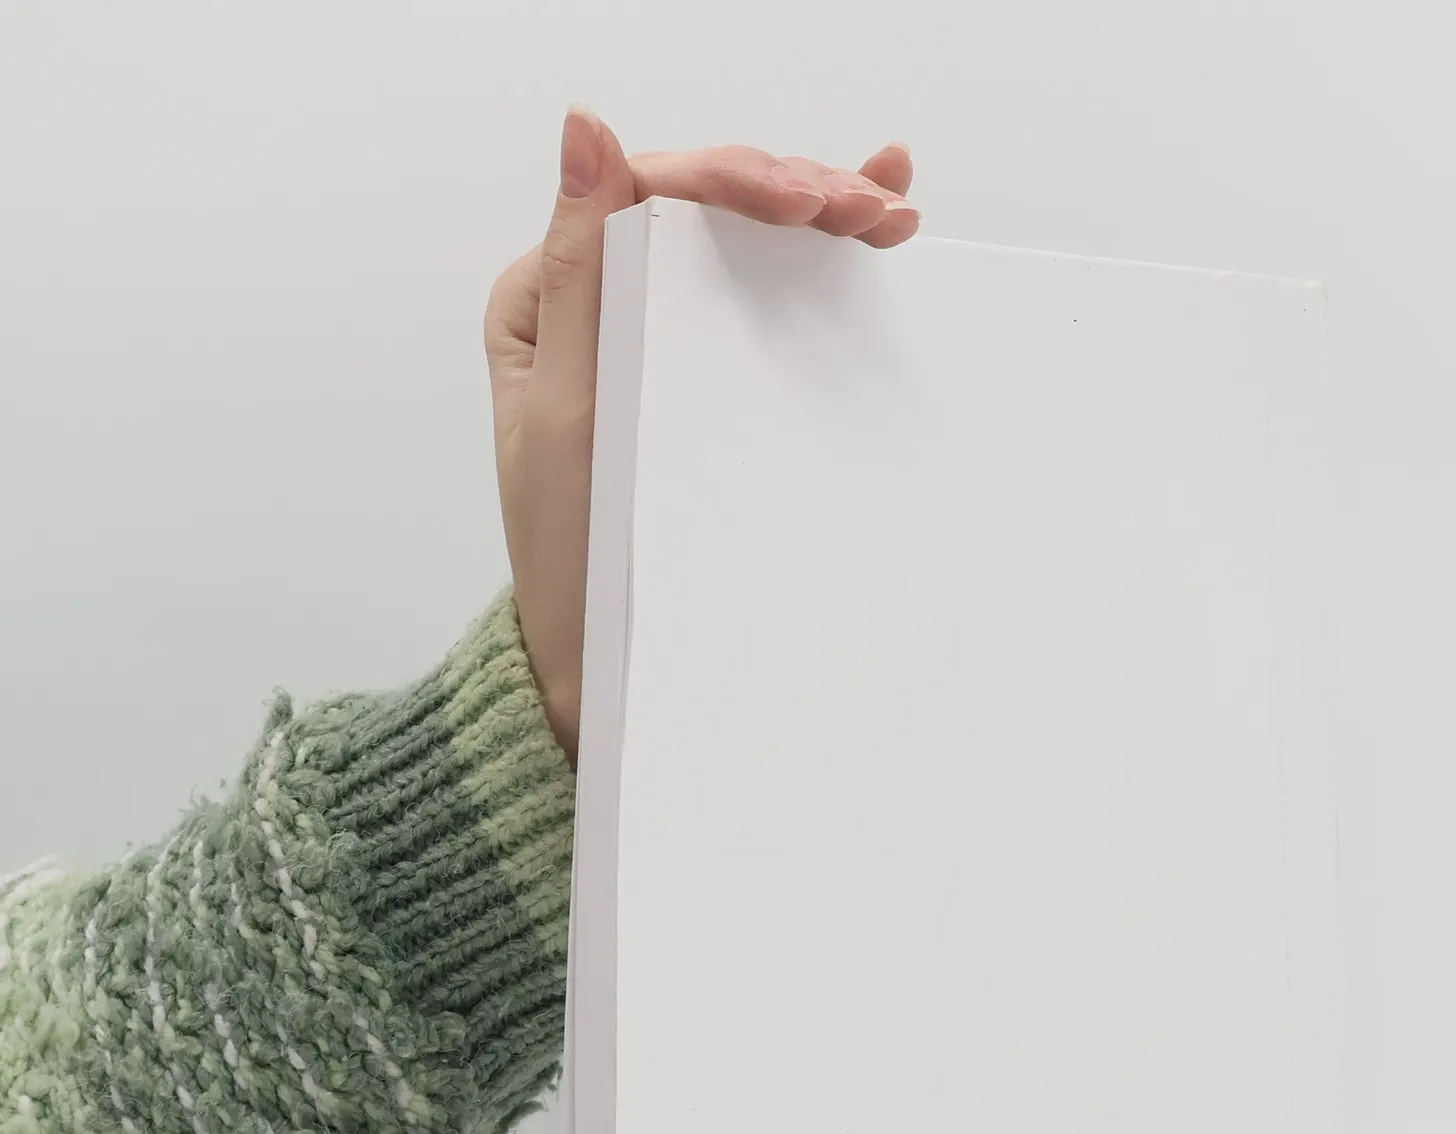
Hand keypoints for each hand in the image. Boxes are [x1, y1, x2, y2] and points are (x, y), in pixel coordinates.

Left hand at [485, 110, 917, 762]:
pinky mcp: (693, 377)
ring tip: (890, 209)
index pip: (648, 196)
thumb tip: (586, 133)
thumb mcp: (567, 414)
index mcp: (548, 297)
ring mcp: (649, 336)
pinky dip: (814, 261)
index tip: (813, 205)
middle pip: (702, 209)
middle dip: (793, 192)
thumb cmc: (569, 559)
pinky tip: (870, 227)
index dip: (736, 181)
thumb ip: (580, 275)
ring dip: (817, 215)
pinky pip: (752, 298)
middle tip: (876, 206)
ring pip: (736, 245)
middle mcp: (596, 302)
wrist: (594, 661)